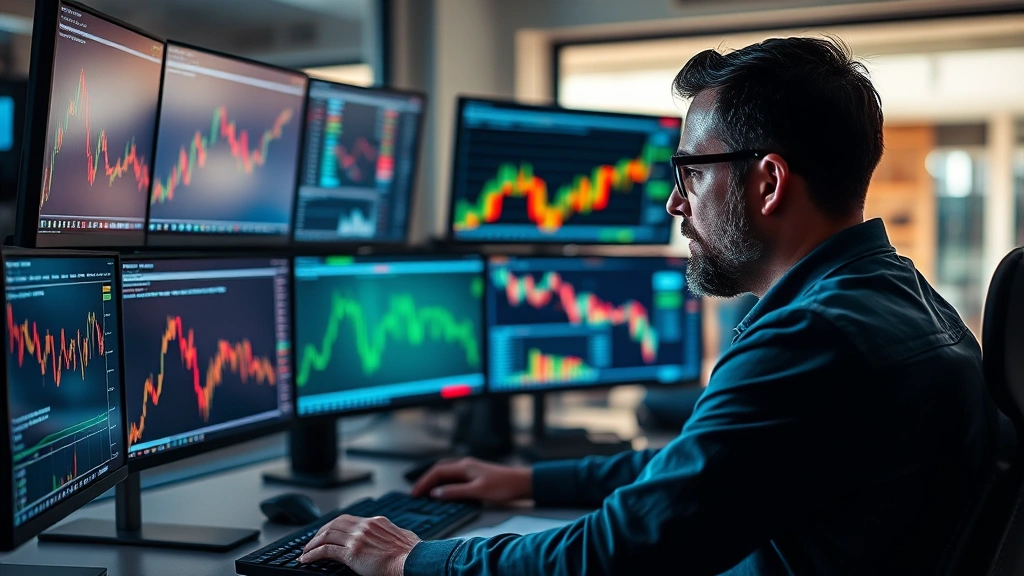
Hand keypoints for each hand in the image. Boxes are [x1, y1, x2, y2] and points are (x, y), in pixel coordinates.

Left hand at [299, 515, 419, 575]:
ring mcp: (358, 538)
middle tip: (312, 542)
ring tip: (306, 552)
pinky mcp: (352, 553)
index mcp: (377, 522)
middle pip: (334, 524)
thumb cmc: (413, 554)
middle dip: (320, 533)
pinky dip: (313, 554)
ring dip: (313, 544)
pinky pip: (326, 551)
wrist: (413, 562)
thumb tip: (394, 538)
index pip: (348, 519)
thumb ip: (393, 535)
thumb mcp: (403, 537)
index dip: (333, 525)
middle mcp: (365, 526)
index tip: (326, 532)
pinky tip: (307, 560)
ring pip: (327, 535)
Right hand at [411, 457, 531, 502]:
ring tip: (425, 493)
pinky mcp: (475, 475)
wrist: (522, 483)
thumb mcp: (477, 491)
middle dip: (426, 480)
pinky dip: (444, 483)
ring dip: (435, 481)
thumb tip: (436, 493)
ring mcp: (470, 469)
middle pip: (439, 470)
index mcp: (464, 466)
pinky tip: (444, 491)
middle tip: (416, 494)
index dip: (424, 483)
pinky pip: (454, 477)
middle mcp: (465, 465)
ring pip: (446, 473)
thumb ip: (456, 492)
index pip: (437, 472)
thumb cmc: (503, 486)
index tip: (414, 494)